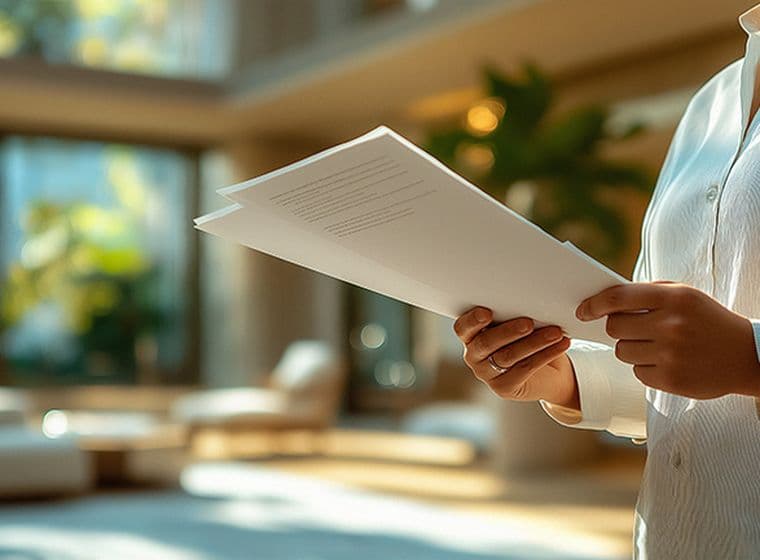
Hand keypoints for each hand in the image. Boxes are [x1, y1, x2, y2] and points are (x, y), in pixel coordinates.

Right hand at [453, 307, 578, 408]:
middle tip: (529, 323)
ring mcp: (487, 374)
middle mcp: (474, 356)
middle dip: (508, 331)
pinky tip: (561, 344)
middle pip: (485, 343)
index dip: (471, 321)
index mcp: (471, 335)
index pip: (462, 328)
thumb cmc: (528, 337)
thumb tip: (527, 301)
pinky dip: (545, 355)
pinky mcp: (504, 387)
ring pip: (508, 356)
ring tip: (555, 332)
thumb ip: (512, 314)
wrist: (548, 371)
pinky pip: (525, 369)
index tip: (486, 313)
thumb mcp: (517, 322)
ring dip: (534, 342)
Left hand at [577, 282, 759, 398]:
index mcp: (673, 299)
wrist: (747, 354)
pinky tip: (666, 361)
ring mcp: (670, 354)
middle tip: (633, 329)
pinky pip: (637, 372)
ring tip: (656, 345)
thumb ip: (648, 293)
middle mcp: (671, 325)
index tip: (583, 310)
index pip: (618, 298)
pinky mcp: (671, 379)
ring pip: (622, 351)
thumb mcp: (685, 295)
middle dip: (618, 328)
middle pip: (614, 327)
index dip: (594, 304)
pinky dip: (646, 367)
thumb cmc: (707, 320)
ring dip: (632, 349)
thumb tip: (606, 299)